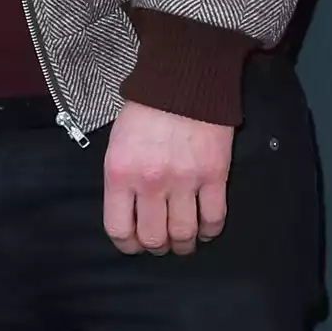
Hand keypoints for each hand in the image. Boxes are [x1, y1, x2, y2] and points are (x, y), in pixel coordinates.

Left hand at [103, 105, 231, 255]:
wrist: (183, 84)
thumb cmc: (145, 111)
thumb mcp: (117, 144)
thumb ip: (121, 179)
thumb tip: (129, 212)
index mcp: (120, 173)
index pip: (119, 228)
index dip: (127, 245)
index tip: (134, 244)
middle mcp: (151, 182)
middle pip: (154, 238)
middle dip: (157, 246)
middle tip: (161, 242)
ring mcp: (185, 181)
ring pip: (185, 234)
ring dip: (184, 243)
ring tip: (183, 239)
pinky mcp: (214, 176)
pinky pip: (214, 218)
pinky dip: (210, 230)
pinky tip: (205, 228)